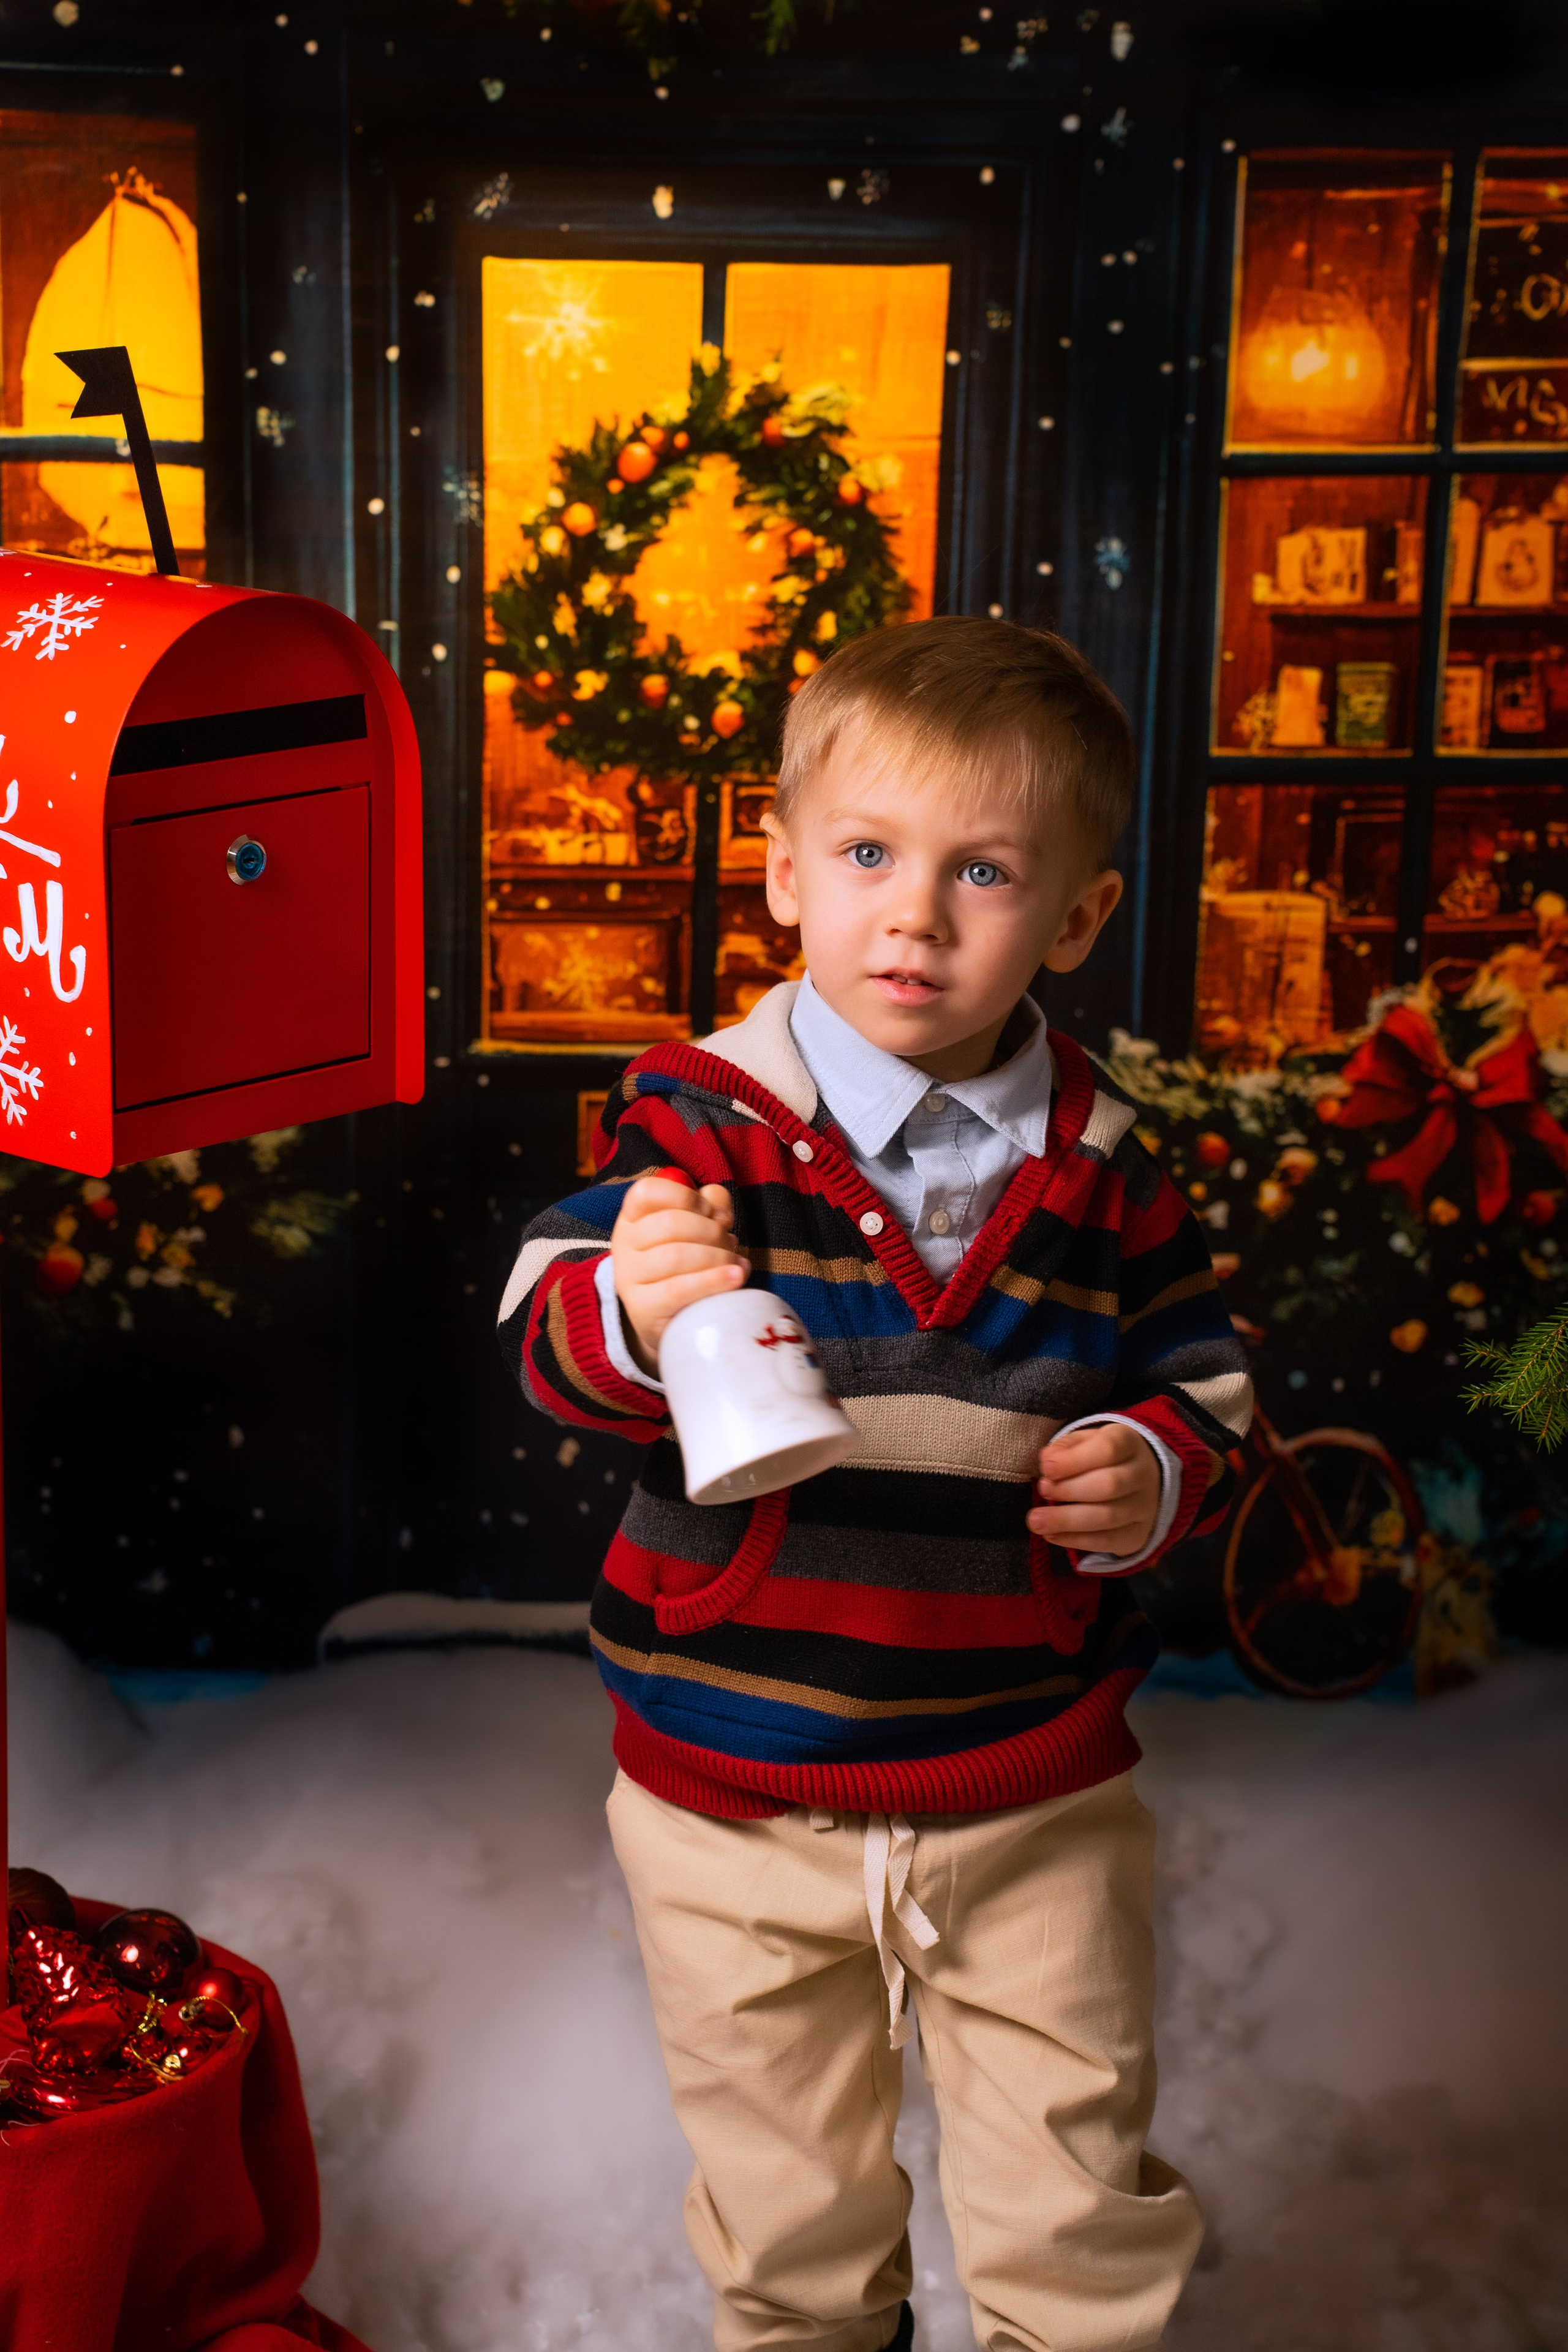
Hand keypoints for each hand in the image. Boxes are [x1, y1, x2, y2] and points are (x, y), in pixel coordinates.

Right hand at [610, 1175, 744, 1374]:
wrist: (673, 1321)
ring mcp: (629, 1279)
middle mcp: (624, 1245)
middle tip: (729, 1243)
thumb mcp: (699, 1230)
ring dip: (718, 1257)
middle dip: (711, 1231)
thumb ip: (709, 1205)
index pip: (646, 1192)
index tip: (710, 1212)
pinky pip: (679, 1289)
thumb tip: (715, 1196)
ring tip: (735, 1265)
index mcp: (633, 1218)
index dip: (685, 1197)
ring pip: (676, 1256)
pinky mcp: (642, 1309)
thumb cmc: (689, 1268)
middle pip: (668, 1224)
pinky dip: (713, 1280)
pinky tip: (736, 1276)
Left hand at [1027, 1424, 1158, 1556]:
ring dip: (1067, 1521)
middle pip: (1109, 1485)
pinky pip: (1108, 1541)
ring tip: (1036, 1522)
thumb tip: (1048, 1460)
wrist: (1137, 1481)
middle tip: (1042, 1491)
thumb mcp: (1084, 1441)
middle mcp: (1143, 1475)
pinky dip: (1076, 1540)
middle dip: (1069, 1490)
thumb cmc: (1100, 1458)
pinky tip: (1052, 1535)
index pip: (1107, 1449)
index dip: (1074, 1460)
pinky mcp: (1138, 1534)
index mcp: (1129, 1443)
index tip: (1046, 1469)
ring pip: (1108, 1517)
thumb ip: (1066, 1447)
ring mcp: (1144, 1507)